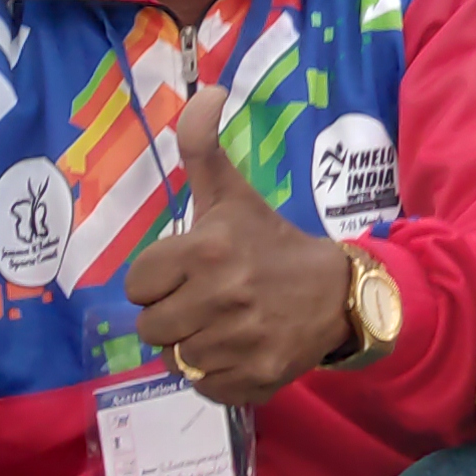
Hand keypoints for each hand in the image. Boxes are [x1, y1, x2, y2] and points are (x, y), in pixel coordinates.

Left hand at [126, 88, 355, 402]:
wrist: (337, 292)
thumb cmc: (272, 243)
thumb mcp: (233, 195)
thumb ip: (203, 146)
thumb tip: (205, 89)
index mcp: (207, 250)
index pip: (138, 285)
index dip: (159, 279)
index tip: (187, 272)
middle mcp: (221, 298)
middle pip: (151, 328)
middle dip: (172, 315)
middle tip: (203, 301)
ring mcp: (239, 343)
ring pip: (175, 360)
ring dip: (191, 345)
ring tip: (220, 325)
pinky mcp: (255, 378)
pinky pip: (203, 386)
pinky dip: (215, 374)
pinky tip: (236, 350)